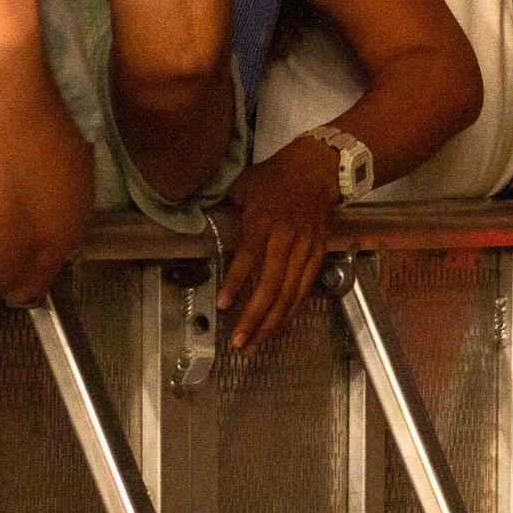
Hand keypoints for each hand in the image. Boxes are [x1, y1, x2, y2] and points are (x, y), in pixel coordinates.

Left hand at [216, 136, 336, 349]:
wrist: (320, 169)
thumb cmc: (276, 176)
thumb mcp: (244, 183)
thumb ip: (223, 203)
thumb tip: (192, 214)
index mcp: (264, 221)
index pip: (249, 256)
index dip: (237, 281)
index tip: (223, 304)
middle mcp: (286, 239)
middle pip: (273, 284)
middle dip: (256, 316)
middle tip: (239, 341)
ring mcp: (305, 248)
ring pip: (291, 292)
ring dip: (273, 321)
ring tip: (255, 343)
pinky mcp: (318, 254)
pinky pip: (305, 287)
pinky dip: (293, 308)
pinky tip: (279, 325)